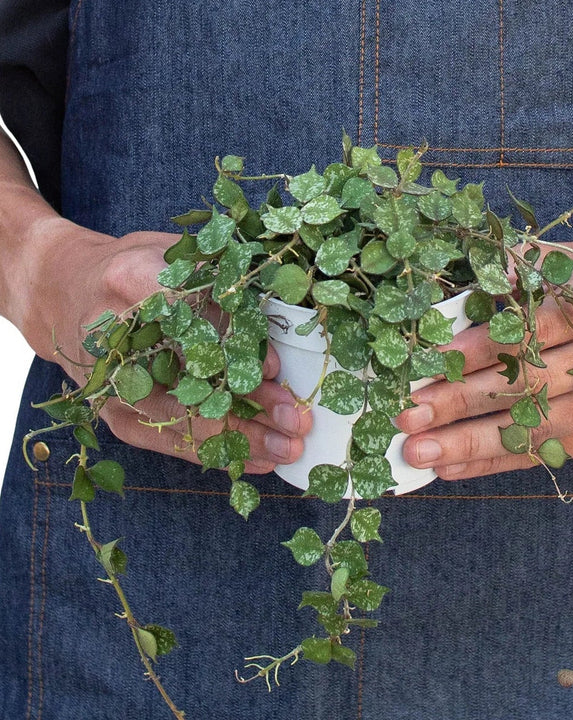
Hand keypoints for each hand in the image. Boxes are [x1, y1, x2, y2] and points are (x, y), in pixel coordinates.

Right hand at [26, 217, 311, 473]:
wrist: (62, 293)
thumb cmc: (130, 268)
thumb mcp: (172, 252)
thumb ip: (217, 280)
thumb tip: (277, 320)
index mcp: (132, 280)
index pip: (193, 319)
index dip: (236, 346)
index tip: (275, 368)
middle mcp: (117, 338)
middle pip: (193, 381)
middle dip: (251, 406)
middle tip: (297, 419)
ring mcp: (113, 384)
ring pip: (185, 421)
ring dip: (243, 439)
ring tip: (289, 447)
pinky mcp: (115, 414)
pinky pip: (171, 442)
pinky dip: (218, 453)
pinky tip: (258, 460)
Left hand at [395, 217, 572, 479]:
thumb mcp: (572, 259)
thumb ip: (519, 276)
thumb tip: (456, 302)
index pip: (527, 332)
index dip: (475, 351)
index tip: (427, 365)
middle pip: (526, 386)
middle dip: (459, 403)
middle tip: (406, 416)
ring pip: (533, 428)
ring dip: (469, 444)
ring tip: (418, 454)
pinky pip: (545, 453)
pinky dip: (495, 463)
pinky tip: (453, 468)